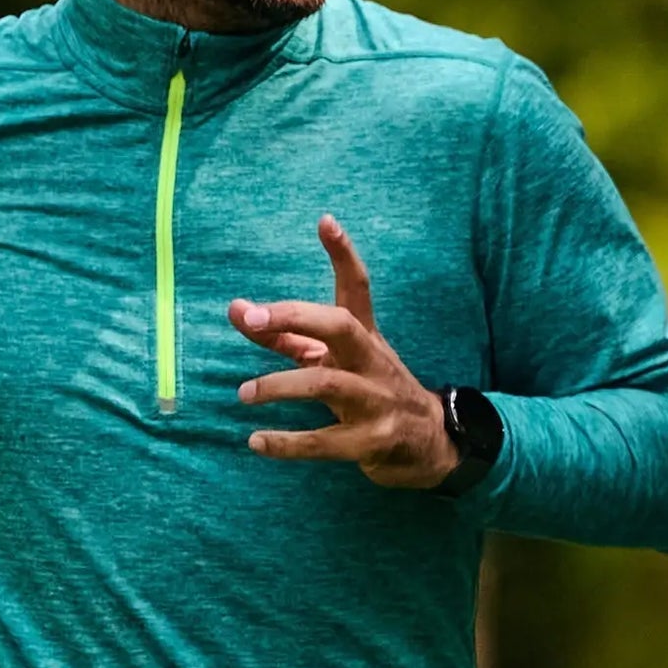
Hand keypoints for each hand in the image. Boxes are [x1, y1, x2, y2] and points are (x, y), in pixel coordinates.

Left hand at [234, 216, 455, 489]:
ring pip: (325, 384)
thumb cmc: (369, 392)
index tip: (325, 222)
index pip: (357, 287)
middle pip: (340, 325)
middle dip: (294, 316)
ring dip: (279, 386)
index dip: (343, 255)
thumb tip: (237, 309)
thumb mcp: (334, 359)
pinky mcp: (371, 442)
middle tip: (252, 318)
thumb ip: (286, 336)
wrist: (430, 444)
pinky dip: (287, 443)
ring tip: (244, 394)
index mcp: (365, 337)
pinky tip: (257, 442)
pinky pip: (324, 442)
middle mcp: (372, 362)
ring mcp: (375, 402)